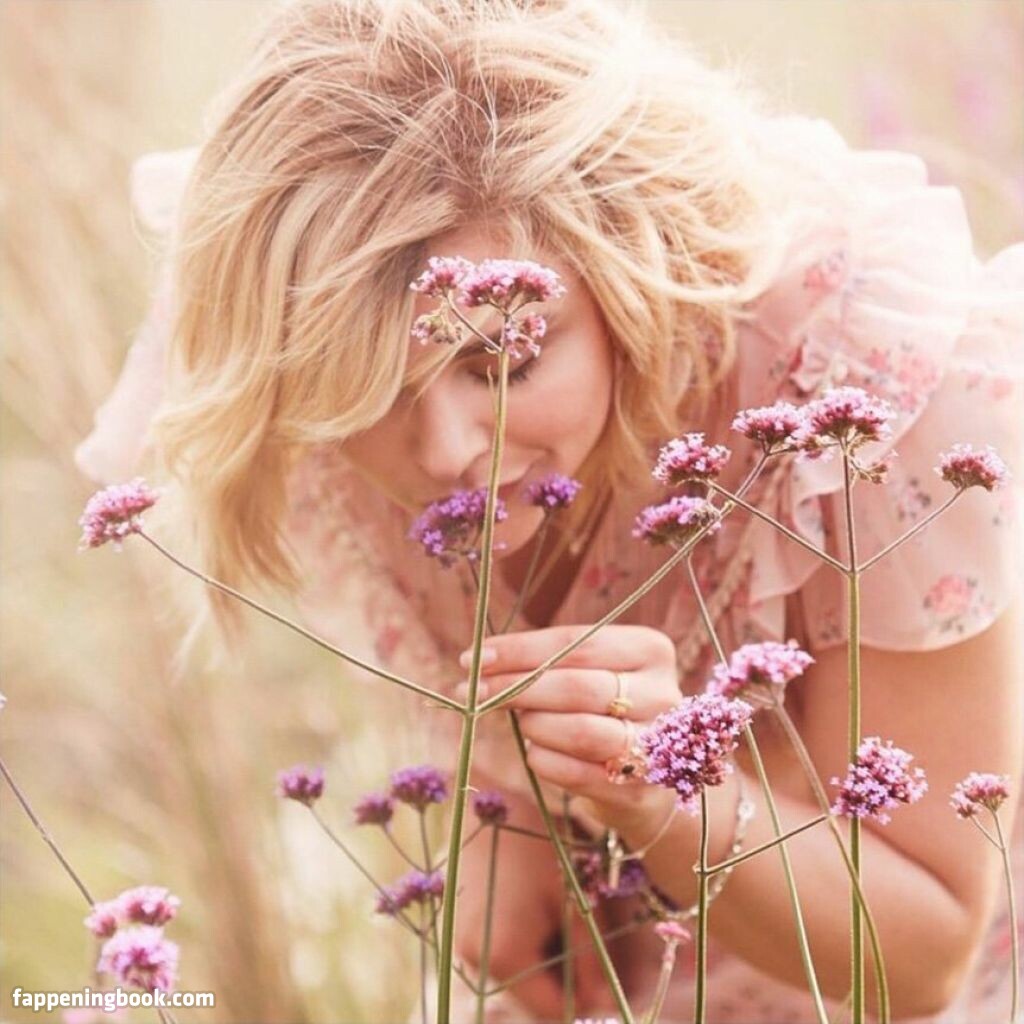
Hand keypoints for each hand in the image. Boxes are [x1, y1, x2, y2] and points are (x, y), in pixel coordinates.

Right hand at [454, 783, 610, 1018]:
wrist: (488, 804)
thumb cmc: (537, 846)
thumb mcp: (572, 903)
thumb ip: (588, 960)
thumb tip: (604, 1004)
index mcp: (505, 956)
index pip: (551, 1012)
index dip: (582, 1003)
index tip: (603, 981)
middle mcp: (476, 961)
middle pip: (531, 999)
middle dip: (563, 986)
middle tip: (585, 947)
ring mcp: (463, 948)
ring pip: (516, 981)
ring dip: (543, 968)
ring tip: (561, 925)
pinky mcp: (461, 933)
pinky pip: (500, 961)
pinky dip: (523, 952)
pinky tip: (537, 918)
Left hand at [457, 624, 681, 836]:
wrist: (646, 778)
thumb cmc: (606, 709)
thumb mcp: (590, 672)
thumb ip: (548, 661)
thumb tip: (482, 659)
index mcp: (650, 649)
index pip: (578, 642)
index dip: (521, 650)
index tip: (476, 656)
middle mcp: (662, 693)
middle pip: (578, 686)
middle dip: (517, 687)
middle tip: (476, 690)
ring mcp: (656, 744)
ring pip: (581, 731)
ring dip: (535, 725)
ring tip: (519, 722)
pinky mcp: (640, 789)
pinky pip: (579, 774)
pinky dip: (545, 759)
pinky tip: (532, 751)